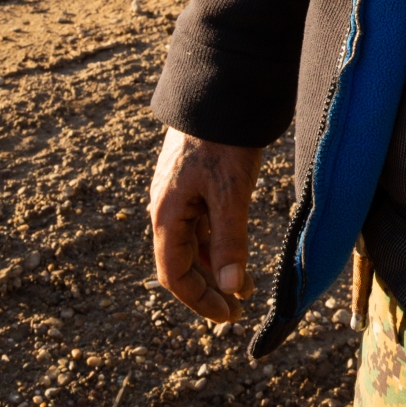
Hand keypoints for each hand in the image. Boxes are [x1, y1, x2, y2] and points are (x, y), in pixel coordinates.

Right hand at [149, 127, 263, 322]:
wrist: (220, 89)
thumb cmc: (224, 142)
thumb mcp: (231, 195)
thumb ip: (229, 244)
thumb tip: (231, 290)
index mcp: (166, 215)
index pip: (174, 275)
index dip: (199, 302)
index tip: (228, 317)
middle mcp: (165, 207)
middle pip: (179, 262)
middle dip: (206, 289)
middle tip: (236, 307)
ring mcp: (176, 192)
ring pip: (189, 242)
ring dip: (211, 266)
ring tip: (241, 284)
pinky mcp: (191, 178)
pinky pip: (197, 221)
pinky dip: (214, 241)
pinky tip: (233, 247)